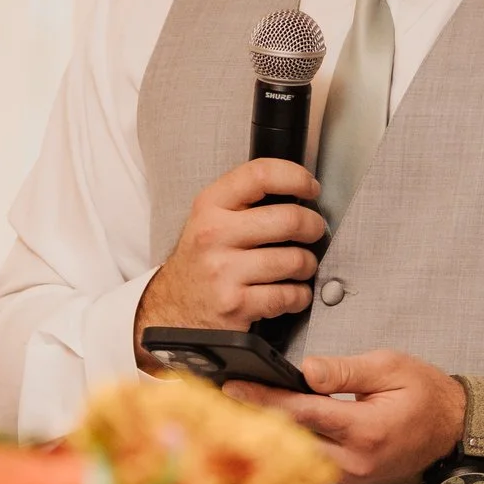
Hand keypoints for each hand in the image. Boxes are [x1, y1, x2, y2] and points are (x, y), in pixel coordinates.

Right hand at [134, 159, 328, 360]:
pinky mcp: (235, 304)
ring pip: (294, 260)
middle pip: (289, 218)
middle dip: (312, 226)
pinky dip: (299, 296)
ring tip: (298, 266)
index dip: (295, 177)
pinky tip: (290, 293)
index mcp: (209, 206)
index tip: (310, 187)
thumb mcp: (208, 220)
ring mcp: (223, 271)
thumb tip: (298, 191)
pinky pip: (288, 295)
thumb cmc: (200, 262)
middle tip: (312, 231)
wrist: (170, 309)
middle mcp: (213, 235)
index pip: (259, 175)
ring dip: (307, 265)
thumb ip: (244, 202)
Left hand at [225, 349, 466, 483]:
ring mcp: (355, 477)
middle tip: (227, 397)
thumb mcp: (391, 367)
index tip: (233, 387)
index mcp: (365, 430)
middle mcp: (356, 461)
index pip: (300, 412)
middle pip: (292, 439)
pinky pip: (315, 462)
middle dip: (258, 418)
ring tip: (245, 408)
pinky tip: (276, 425)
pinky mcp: (354, 482)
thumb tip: (304, 370)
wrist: (457, 431)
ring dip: (274, 433)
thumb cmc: (428, 395)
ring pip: (300, 454)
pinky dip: (295, 443)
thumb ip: (345, 370)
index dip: (263, 397)